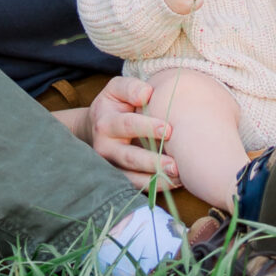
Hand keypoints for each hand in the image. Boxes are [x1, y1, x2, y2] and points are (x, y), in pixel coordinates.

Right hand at [87, 74, 176, 189]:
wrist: (96, 126)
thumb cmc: (114, 104)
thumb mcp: (116, 89)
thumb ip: (130, 87)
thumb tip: (146, 94)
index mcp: (105, 123)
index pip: (127, 125)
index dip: (147, 127)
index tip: (169, 129)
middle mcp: (105, 148)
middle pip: (130, 157)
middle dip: (153, 161)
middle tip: (175, 164)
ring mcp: (111, 166)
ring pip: (133, 178)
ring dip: (157, 180)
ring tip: (179, 178)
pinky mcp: (119, 179)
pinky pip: (137, 187)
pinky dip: (156, 187)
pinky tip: (174, 183)